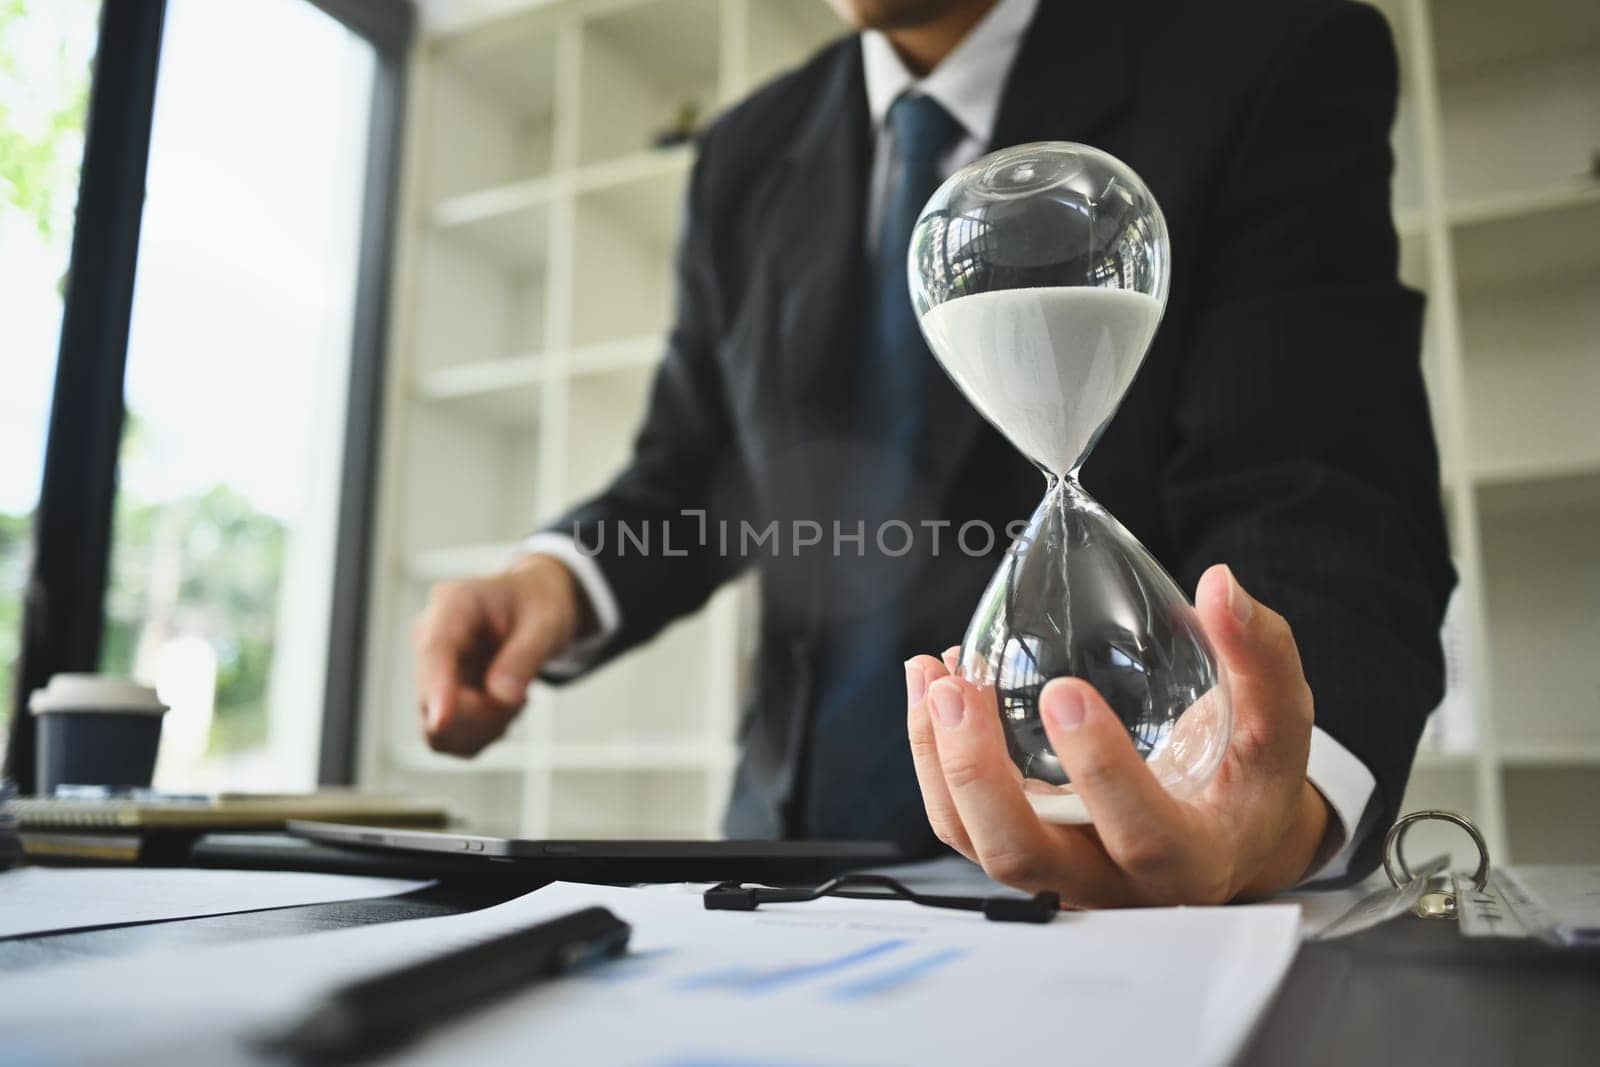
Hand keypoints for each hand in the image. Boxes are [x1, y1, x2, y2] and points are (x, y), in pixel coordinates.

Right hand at [412, 555, 592, 755]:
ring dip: (485, 729)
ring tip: (515, 697)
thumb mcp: (546, 623)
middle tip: (523, 699)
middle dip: (483, 716)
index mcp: (454, 604)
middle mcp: (429, 637)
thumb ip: (525, 657)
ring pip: (438, 730)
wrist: (532, 607)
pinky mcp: (435, 697)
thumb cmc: (537, 606)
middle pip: (432, 700)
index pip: (435, 651)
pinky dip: (482, 735)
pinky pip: (449, 739)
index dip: (436, 689)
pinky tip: (502, 706)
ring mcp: (429, 670)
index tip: (442, 722)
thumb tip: (501, 697)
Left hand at [905, 564, 1331, 906]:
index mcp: (1190, 858)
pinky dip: (934, 760)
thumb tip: (1219, 585)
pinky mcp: (1024, 856)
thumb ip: (1258, 654)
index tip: (1064, 691)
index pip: (1141, 833)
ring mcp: (1060, 876)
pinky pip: (962, 825)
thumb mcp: (1277, 718)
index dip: (1099, 769)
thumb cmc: (1251, 775)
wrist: (1229, 837)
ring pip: (977, 843)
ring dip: (940, 763)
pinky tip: (933, 690)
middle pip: (1024, 857)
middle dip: (979, 775)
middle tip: (960, 689)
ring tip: (934, 678)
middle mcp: (1114, 884)